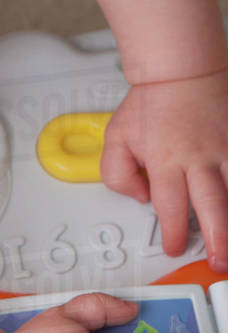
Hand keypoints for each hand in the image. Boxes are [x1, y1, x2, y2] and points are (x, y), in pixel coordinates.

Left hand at [100, 71, 227, 270]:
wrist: (181, 70)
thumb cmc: (151, 104)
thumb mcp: (116, 136)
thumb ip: (118, 173)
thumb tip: (139, 197)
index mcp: (165, 159)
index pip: (169, 206)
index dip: (172, 233)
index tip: (173, 246)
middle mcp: (199, 158)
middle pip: (212, 205)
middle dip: (217, 239)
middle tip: (219, 262)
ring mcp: (226, 149)